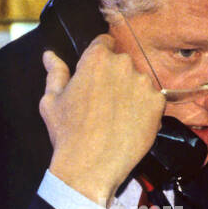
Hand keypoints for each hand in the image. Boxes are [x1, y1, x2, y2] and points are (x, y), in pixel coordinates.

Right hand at [40, 41, 163, 205]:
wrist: (91, 167)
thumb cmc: (67, 133)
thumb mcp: (51, 100)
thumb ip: (55, 73)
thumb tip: (49, 55)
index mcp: (96, 58)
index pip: (104, 42)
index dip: (100, 56)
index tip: (98, 73)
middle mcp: (123, 65)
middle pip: (122, 62)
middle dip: (115, 76)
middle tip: (105, 101)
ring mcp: (143, 83)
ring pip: (139, 81)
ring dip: (131, 92)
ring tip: (118, 116)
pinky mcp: (157, 103)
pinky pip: (153, 99)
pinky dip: (145, 109)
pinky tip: (130, 124)